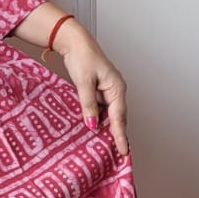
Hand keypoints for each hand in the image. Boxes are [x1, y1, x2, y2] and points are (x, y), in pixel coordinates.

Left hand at [55, 20, 130, 155]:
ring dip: (108, 129)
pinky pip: (101, 109)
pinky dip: (99, 120)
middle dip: (118, 135)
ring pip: (109, 115)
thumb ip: (88, 105)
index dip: (120, 136)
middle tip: (118, 155)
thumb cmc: (82, 57)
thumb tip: (92, 125)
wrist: (75, 42)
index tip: (123, 151)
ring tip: (108, 148)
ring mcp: (108, 91)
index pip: (119, 117)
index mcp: (117, 88)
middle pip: (118, 118)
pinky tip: (94, 129)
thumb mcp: (83, 83)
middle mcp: (116, 91)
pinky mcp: (99, 91)